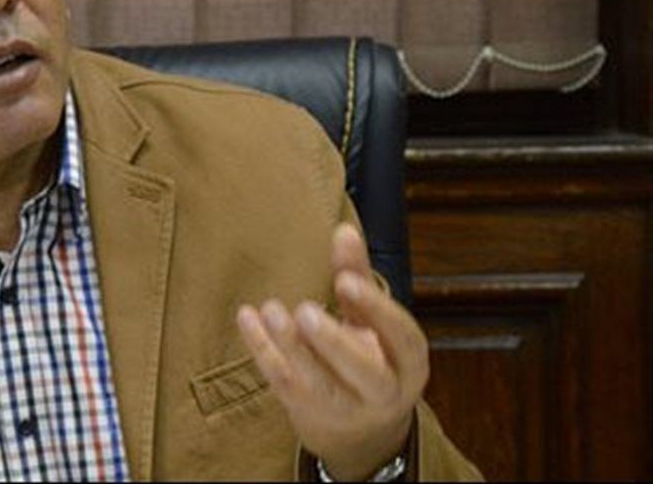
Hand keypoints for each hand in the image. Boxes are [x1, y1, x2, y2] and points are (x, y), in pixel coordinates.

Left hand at [235, 223, 427, 479]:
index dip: (376, 309)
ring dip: (290, 347)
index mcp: (409, 362)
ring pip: (317, 384)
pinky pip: (282, 383)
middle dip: (333, 343)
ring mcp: (344, 407)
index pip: (402, 336)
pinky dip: (262, 351)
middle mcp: (382, 391)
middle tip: (305, 309)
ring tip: (270, 309)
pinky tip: (246, 318)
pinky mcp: (306, 411)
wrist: (358, 425)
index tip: (344, 281)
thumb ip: (357, 275)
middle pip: (363, 372)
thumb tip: (344, 230)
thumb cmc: (367, 353)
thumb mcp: (371, 317)